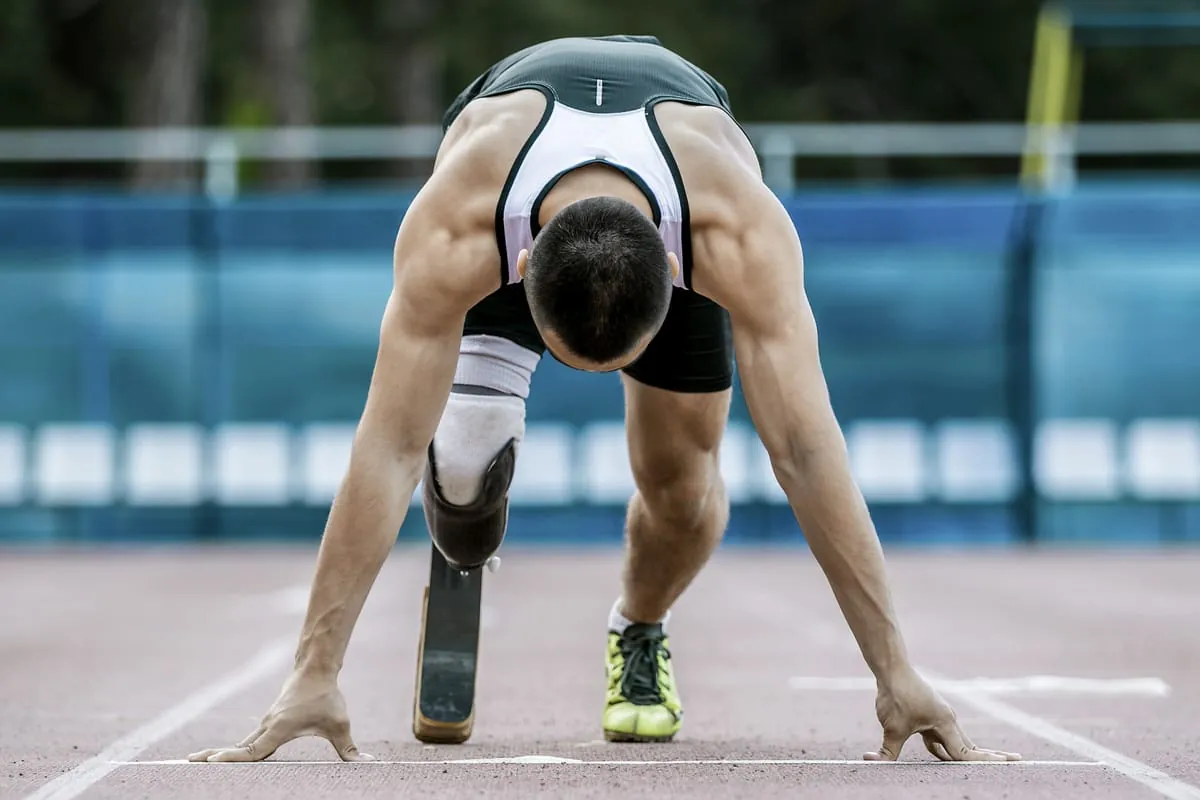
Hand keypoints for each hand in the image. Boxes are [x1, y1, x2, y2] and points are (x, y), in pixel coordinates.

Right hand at [188, 669, 373, 762]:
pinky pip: (247, 740)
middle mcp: (267, 727)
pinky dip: (233, 749)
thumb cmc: (327, 696)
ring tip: (194, 761)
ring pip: (240, 743)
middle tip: (189, 764)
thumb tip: (366, 762)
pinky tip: (220, 756)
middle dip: (215, 757)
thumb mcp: (340, 724)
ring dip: (219, 752)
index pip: (253, 749)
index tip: (213, 761)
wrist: (316, 669)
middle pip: (238, 747)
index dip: (234, 757)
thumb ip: (349, 748)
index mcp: (279, 729)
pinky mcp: (268, 723)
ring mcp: (266, 725)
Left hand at [863, 669, 1020, 761]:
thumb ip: (887, 752)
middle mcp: (948, 721)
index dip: (987, 761)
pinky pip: (939, 738)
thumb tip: (872, 762)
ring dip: (969, 753)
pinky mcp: (928, 716)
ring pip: (956, 742)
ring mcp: (939, 718)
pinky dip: (942, 748)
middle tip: (1017, 761)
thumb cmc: (896, 697)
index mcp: (946, 724)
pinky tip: (939, 755)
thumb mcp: (891, 728)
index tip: (1009, 764)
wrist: (892, 670)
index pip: (968, 752)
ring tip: (992, 760)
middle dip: (991, 756)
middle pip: (971, 746)